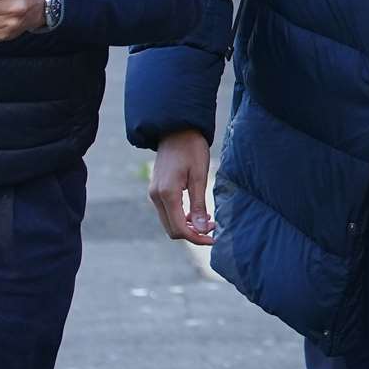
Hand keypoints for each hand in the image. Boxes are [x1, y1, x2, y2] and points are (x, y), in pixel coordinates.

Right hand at [150, 129, 214, 244]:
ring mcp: (154, 194)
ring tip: (208, 220)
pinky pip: (167, 212)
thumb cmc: (191, 149)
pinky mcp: (157, 191)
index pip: (179, 228)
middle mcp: (156, 196)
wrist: (176, 130)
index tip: (214, 238)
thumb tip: (202, 230)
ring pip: (169, 222)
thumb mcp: (200, 175)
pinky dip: (181, 217)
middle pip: (172, 229)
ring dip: (187, 226)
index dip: (197, 238)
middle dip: (193, 234)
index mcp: (167, 193)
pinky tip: (197, 212)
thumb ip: (199, 204)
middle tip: (213, 228)